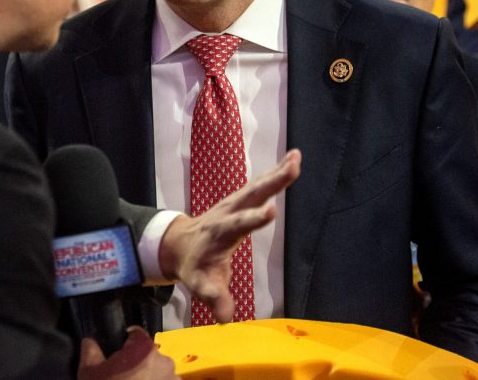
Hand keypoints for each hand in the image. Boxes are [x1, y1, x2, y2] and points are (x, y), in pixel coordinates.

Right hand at [76, 327, 178, 379]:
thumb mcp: (89, 373)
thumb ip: (90, 350)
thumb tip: (91, 340)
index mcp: (144, 349)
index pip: (135, 335)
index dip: (124, 343)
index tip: (116, 356)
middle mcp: (164, 361)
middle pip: (149, 355)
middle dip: (137, 364)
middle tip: (122, 379)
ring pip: (159, 373)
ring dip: (149, 379)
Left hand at [158, 149, 300, 322]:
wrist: (180, 244)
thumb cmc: (194, 266)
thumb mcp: (201, 285)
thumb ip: (214, 298)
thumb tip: (227, 318)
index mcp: (219, 232)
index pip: (237, 225)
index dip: (253, 219)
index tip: (271, 212)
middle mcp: (227, 212)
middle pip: (250, 196)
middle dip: (270, 183)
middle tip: (292, 169)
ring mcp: (234, 203)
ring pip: (257, 185)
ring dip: (277, 173)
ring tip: (297, 158)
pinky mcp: (241, 199)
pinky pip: (260, 184)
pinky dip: (276, 172)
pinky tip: (293, 159)